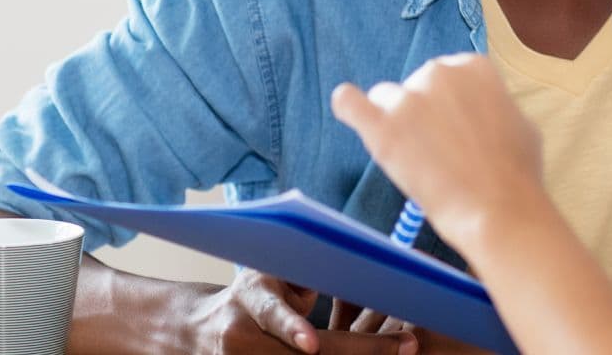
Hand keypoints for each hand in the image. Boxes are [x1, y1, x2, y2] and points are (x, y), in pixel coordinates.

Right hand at [186, 269, 418, 353]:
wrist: (204, 329)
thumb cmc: (255, 293)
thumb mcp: (273, 272)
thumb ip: (307, 273)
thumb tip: (358, 265)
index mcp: (250, 297)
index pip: (273, 314)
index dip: (293, 328)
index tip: (312, 344)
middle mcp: (243, 336)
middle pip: (306, 354)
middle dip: (361, 351)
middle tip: (407, 345)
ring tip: (399, 354)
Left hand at [331, 54, 546, 252]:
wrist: (498, 209)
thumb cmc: (517, 173)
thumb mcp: (520, 122)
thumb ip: (493, 106)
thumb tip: (479, 110)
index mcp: (474, 66)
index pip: (449, 75)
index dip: (450, 104)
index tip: (454, 128)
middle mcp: (439, 72)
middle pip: (416, 85)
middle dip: (423, 112)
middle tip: (439, 150)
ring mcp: (408, 98)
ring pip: (386, 99)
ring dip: (396, 121)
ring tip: (414, 156)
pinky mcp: (382, 127)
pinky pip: (349, 102)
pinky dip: (348, 105)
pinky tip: (349, 109)